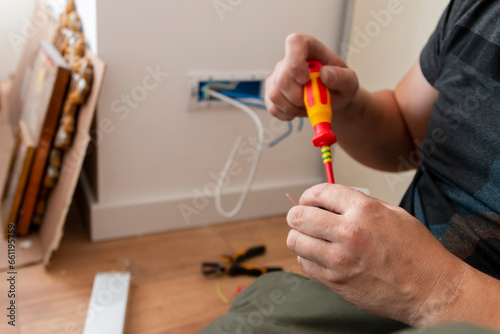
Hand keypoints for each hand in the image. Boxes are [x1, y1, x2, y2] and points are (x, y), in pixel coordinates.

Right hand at [265, 34, 359, 120]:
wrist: (333, 99)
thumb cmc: (340, 85)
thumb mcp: (350, 81)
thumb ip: (342, 77)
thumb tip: (326, 74)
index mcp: (310, 49)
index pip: (295, 43)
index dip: (296, 61)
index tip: (305, 80)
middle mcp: (289, 60)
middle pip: (283, 78)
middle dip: (298, 97)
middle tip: (313, 102)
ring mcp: (278, 75)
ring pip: (275, 94)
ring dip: (293, 107)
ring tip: (307, 106)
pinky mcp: (272, 91)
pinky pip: (272, 106)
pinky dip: (286, 114)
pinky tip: (297, 111)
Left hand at [286, 183, 467, 325]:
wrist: (431, 291)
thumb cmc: (417, 252)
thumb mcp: (394, 213)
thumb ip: (360, 204)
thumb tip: (333, 200)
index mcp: (364, 210)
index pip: (319, 192)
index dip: (309, 195)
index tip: (308, 201)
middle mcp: (348, 232)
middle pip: (298, 216)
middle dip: (297, 214)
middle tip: (302, 218)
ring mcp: (339, 260)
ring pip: (296, 240)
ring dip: (300, 237)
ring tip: (311, 238)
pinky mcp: (335, 281)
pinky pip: (305, 263)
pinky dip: (308, 257)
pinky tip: (320, 255)